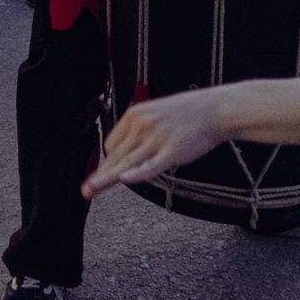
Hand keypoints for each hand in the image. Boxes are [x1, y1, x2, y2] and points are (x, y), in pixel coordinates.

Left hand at [82, 86, 227, 199]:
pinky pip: (151, 166)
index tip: (103, 175)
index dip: (108, 161)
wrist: (213, 109)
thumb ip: (139, 129)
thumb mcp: (155, 113)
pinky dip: (137, 174)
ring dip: (107, 179)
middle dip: (100, 175)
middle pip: (115, 156)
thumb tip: (127, 149)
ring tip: (92, 190)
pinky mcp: (172, 151)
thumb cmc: (186, 114)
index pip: (112, 144)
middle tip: (86, 190)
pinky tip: (125, 180)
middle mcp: (142, 125)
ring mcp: (156, 138)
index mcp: (135, 114)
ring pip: (127, 163)